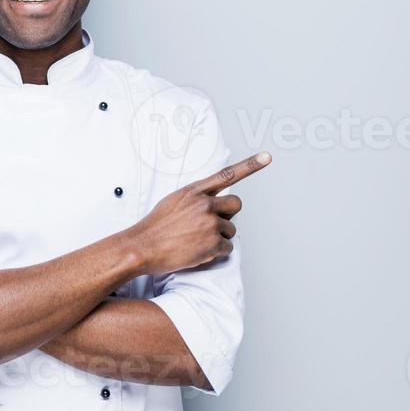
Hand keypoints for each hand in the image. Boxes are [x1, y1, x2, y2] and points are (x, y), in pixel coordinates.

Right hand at [128, 151, 271, 275]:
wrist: (142, 247)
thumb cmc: (155, 227)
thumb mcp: (173, 202)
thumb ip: (195, 199)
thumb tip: (213, 205)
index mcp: (194, 191)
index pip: (227, 174)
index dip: (250, 165)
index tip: (267, 157)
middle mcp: (205, 204)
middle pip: (236, 205)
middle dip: (229, 214)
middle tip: (213, 224)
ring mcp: (210, 224)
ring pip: (230, 230)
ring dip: (218, 237)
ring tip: (196, 241)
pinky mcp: (212, 244)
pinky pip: (227, 248)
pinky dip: (216, 253)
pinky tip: (198, 252)